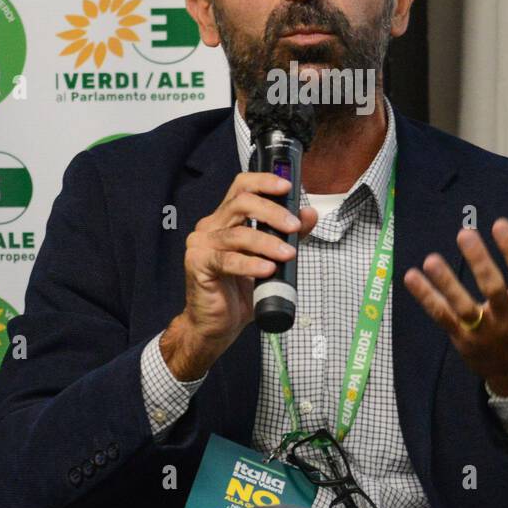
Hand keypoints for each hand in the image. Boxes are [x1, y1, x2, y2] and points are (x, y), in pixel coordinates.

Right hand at [162, 172, 318, 379]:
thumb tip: (309, 215)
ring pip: (238, 233)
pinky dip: (250, 264)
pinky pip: (227, 260)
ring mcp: (201, 244)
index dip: (264, 181)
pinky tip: (267, 270)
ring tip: (287, 254)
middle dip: (272, 211)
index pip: (242, 187)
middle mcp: (211, 226)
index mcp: (225, 219)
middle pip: (241, 202)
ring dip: (267, 242)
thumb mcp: (270, 259)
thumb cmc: (238, 292)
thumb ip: (287, 235)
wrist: (216, 325)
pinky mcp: (197, 264)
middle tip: (293, 226)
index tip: (287, 186)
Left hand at [404, 206, 507, 395]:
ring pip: (463, 306)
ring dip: (447, 283)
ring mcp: (484, 330)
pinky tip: (411, 276)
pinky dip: (426, 297)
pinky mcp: (462, 338)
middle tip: (464, 233)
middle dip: (479, 261)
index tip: (499, 223)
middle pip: (493, 288)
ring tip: (430, 260)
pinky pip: (442, 316)